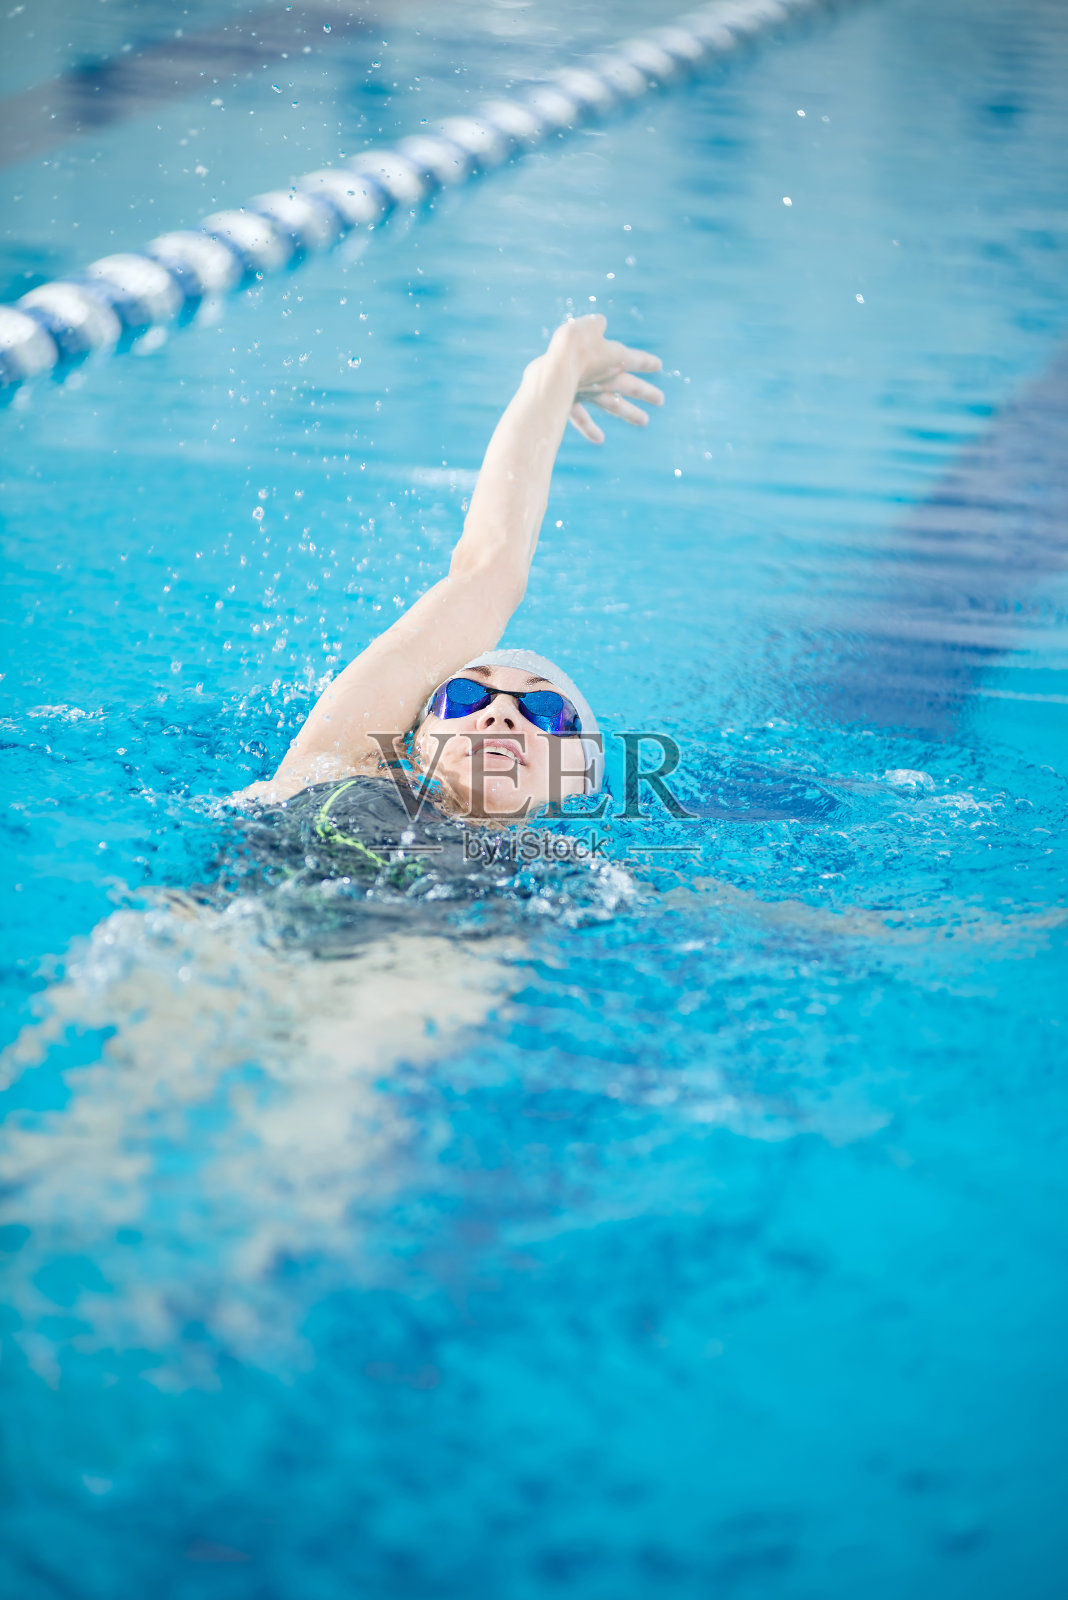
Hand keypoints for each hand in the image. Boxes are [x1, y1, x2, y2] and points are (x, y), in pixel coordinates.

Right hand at [550, 313, 663, 443]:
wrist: (554, 370)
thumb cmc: (573, 344)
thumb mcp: (587, 325)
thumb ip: (596, 324)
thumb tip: (600, 323)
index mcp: (615, 358)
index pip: (636, 360)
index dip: (647, 362)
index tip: (659, 366)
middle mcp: (607, 379)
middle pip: (632, 387)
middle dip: (647, 393)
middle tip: (661, 400)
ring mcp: (591, 394)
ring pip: (615, 406)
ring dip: (630, 413)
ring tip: (644, 421)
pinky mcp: (572, 403)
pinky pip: (583, 419)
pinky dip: (591, 430)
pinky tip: (600, 439)